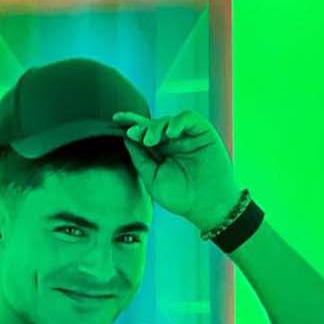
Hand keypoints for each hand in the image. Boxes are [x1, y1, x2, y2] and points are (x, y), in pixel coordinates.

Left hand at [110, 108, 241, 231]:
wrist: (206, 205)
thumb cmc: (181, 197)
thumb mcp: (152, 180)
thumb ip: (140, 160)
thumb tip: (127, 139)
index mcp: (159, 152)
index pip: (142, 134)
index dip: (130, 124)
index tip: (116, 119)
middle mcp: (172, 142)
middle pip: (153, 125)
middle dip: (140, 126)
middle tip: (134, 134)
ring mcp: (187, 136)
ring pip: (168, 121)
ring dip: (156, 126)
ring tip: (151, 140)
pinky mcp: (202, 132)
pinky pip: (188, 118)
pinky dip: (177, 121)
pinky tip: (171, 133)